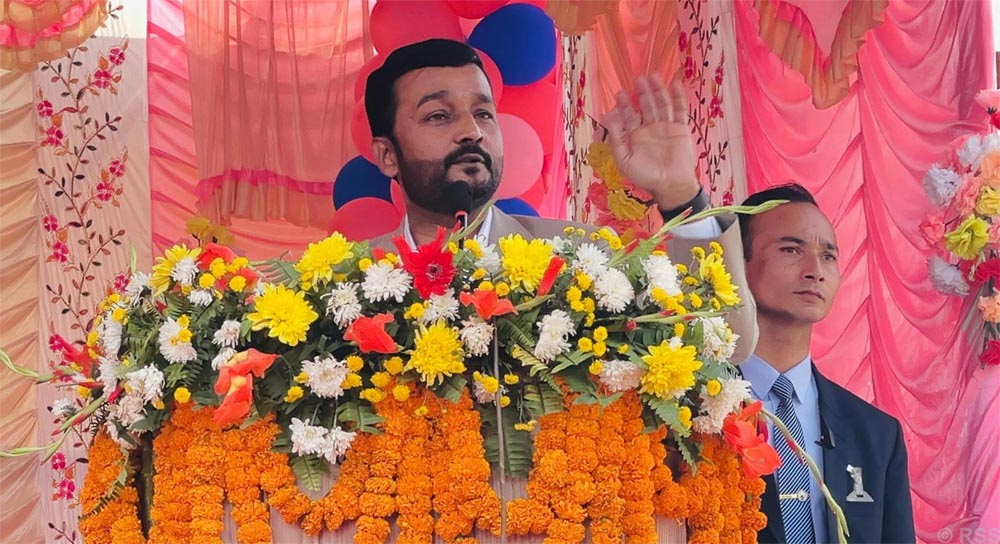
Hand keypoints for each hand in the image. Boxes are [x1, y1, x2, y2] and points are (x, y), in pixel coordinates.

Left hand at [603, 74, 699, 209]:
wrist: (670, 185)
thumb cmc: (645, 176)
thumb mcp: (624, 159)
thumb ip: (617, 138)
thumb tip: (609, 117)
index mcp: (636, 136)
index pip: (630, 116)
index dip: (625, 104)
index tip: (620, 93)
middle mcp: (651, 129)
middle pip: (646, 106)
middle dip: (642, 92)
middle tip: (638, 78)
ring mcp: (667, 128)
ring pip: (662, 104)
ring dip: (658, 90)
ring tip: (653, 76)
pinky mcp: (681, 129)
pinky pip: (680, 110)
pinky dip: (678, 97)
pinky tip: (675, 84)